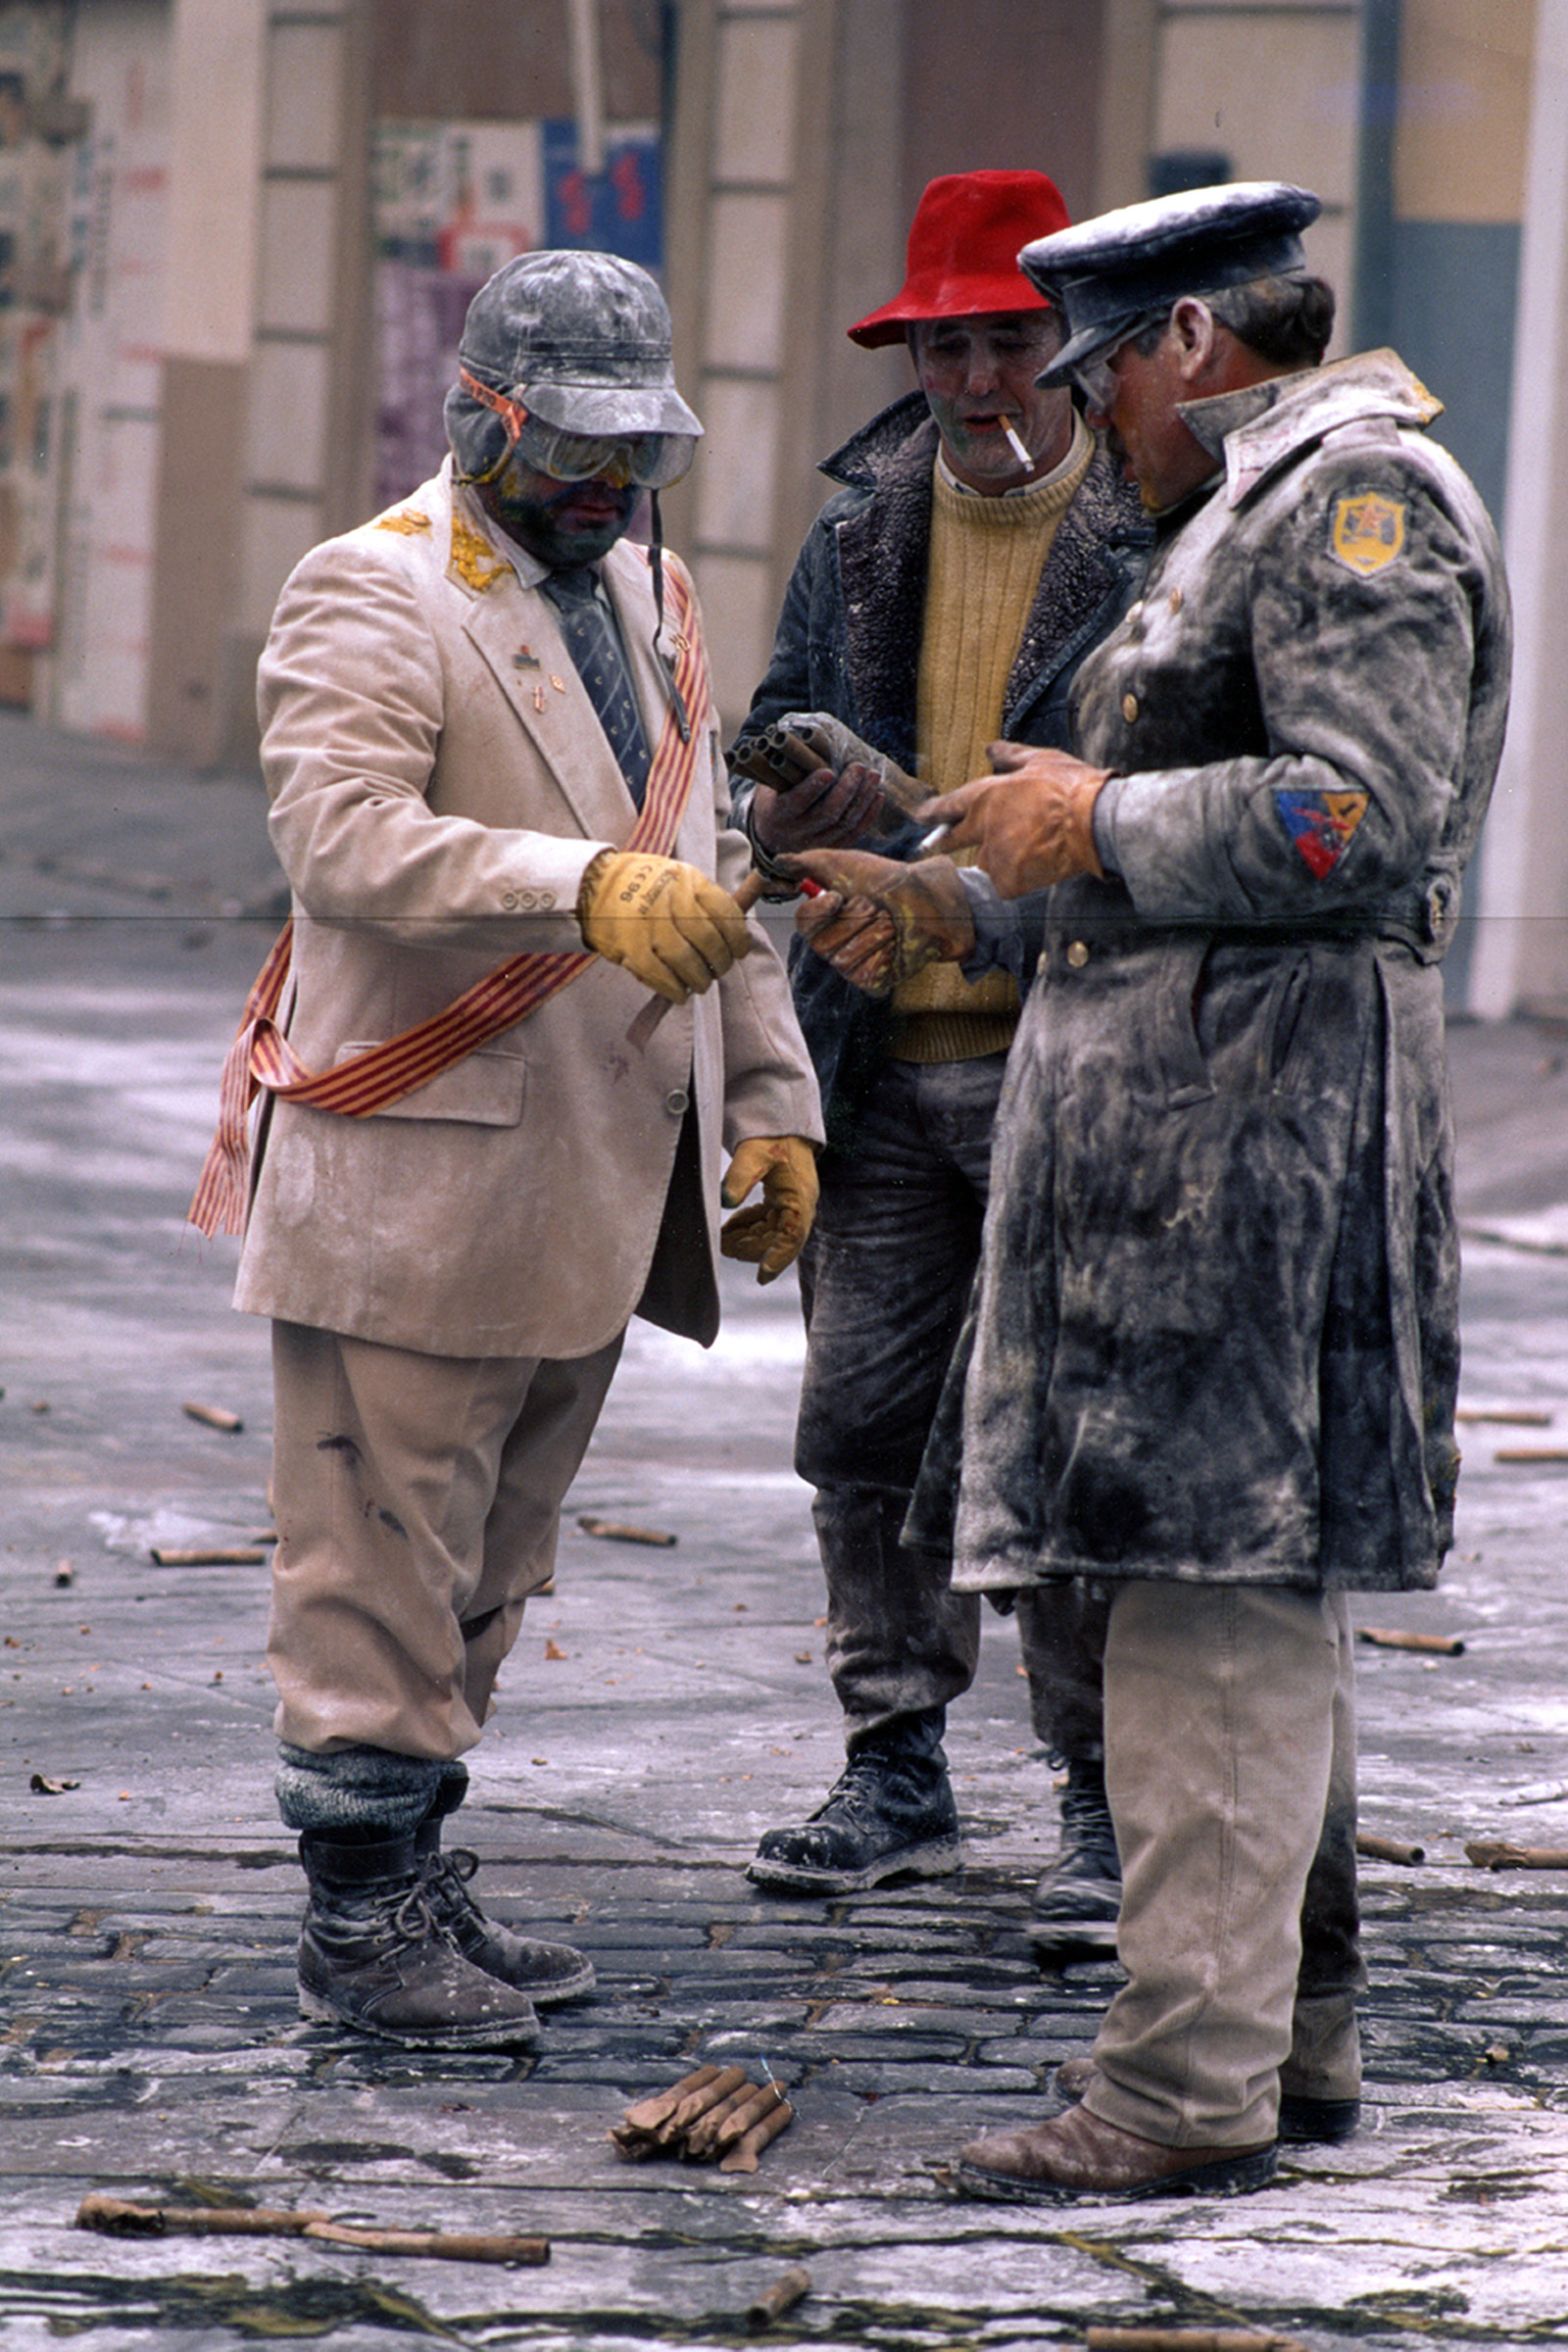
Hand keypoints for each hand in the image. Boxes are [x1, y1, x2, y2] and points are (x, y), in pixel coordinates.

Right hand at [577, 850, 750, 1001]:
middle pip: (709, 940)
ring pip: (688, 962)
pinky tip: (681, 993)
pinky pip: (662, 977)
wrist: (594, 886)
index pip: (725, 912)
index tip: (739, 950)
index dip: (738, 937)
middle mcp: (669, 901)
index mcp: (687, 880)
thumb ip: (705, 900)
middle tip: (720, 968)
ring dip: (701, 979)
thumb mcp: (678, 878)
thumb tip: (734, 932)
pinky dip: (676, 990)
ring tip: (701, 982)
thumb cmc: (642, 886)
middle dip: (721, 962)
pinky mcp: (631, 947)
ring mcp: (649, 925)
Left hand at [719, 1135, 818, 1282]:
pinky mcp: (782, 1202)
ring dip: (747, 1240)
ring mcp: (791, 1205)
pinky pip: (765, 1223)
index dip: (779, 1258)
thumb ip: (740, 1176)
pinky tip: (729, 1229)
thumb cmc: (771, 1137)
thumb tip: (725, 1200)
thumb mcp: (754, 1153)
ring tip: (721, 1241)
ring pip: (770, 1234)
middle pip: (778, 1240)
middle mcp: (799, 1206)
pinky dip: (747, 1228)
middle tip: (723, 1248)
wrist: (781, 1123)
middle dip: (751, 1249)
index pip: (793, 1236)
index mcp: (799, 1197)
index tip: (762, 1276)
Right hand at [750, 759, 889, 854]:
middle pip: (828, 814)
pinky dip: (869, 815)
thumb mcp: (769, 784)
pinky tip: (877, 795)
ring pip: (845, 824)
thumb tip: (801, 737)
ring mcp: (816, 844)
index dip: (813, 787)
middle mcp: (797, 833)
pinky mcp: (832, 848)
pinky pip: (855, 834)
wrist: (771, 837)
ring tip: (873, 776)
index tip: (829, 771)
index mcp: (778, 814)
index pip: (797, 802)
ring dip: (863, 799)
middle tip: (858, 767)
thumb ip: (783, 767)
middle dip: (847, 789)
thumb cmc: (773, 800)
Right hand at [782, 848, 975, 995]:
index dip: (819, 911)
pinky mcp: (875, 981)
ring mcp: (854, 966)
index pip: (804, 925)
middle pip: (823, 944)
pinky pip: (866, 970)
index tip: (838, 897)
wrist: (930, 899)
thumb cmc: (889, 880)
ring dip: (873, 932)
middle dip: (853, 920)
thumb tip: (777, 862)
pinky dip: (885, 950)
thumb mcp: (844, 864)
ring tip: (890, 921)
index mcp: (825, 920)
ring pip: (846, 957)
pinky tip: (898, 941)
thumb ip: (807, 864)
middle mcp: (835, 945)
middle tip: (874, 907)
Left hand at [917, 743, 1109, 896]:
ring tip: (1031, 848)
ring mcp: (994, 856)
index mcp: (987, 795)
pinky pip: (1006, 883)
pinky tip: (1039, 866)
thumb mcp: (1040, 760)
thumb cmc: (1071, 787)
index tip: (921, 816)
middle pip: (954, 840)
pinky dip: (1019, 878)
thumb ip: (1010, 756)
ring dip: (1000, 858)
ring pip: (987, 861)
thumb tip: (991, 749)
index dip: (933, 812)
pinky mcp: (1008, 881)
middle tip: (935, 845)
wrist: (1095, 822)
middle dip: (946, 841)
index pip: (950, 805)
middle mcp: (983, 827)